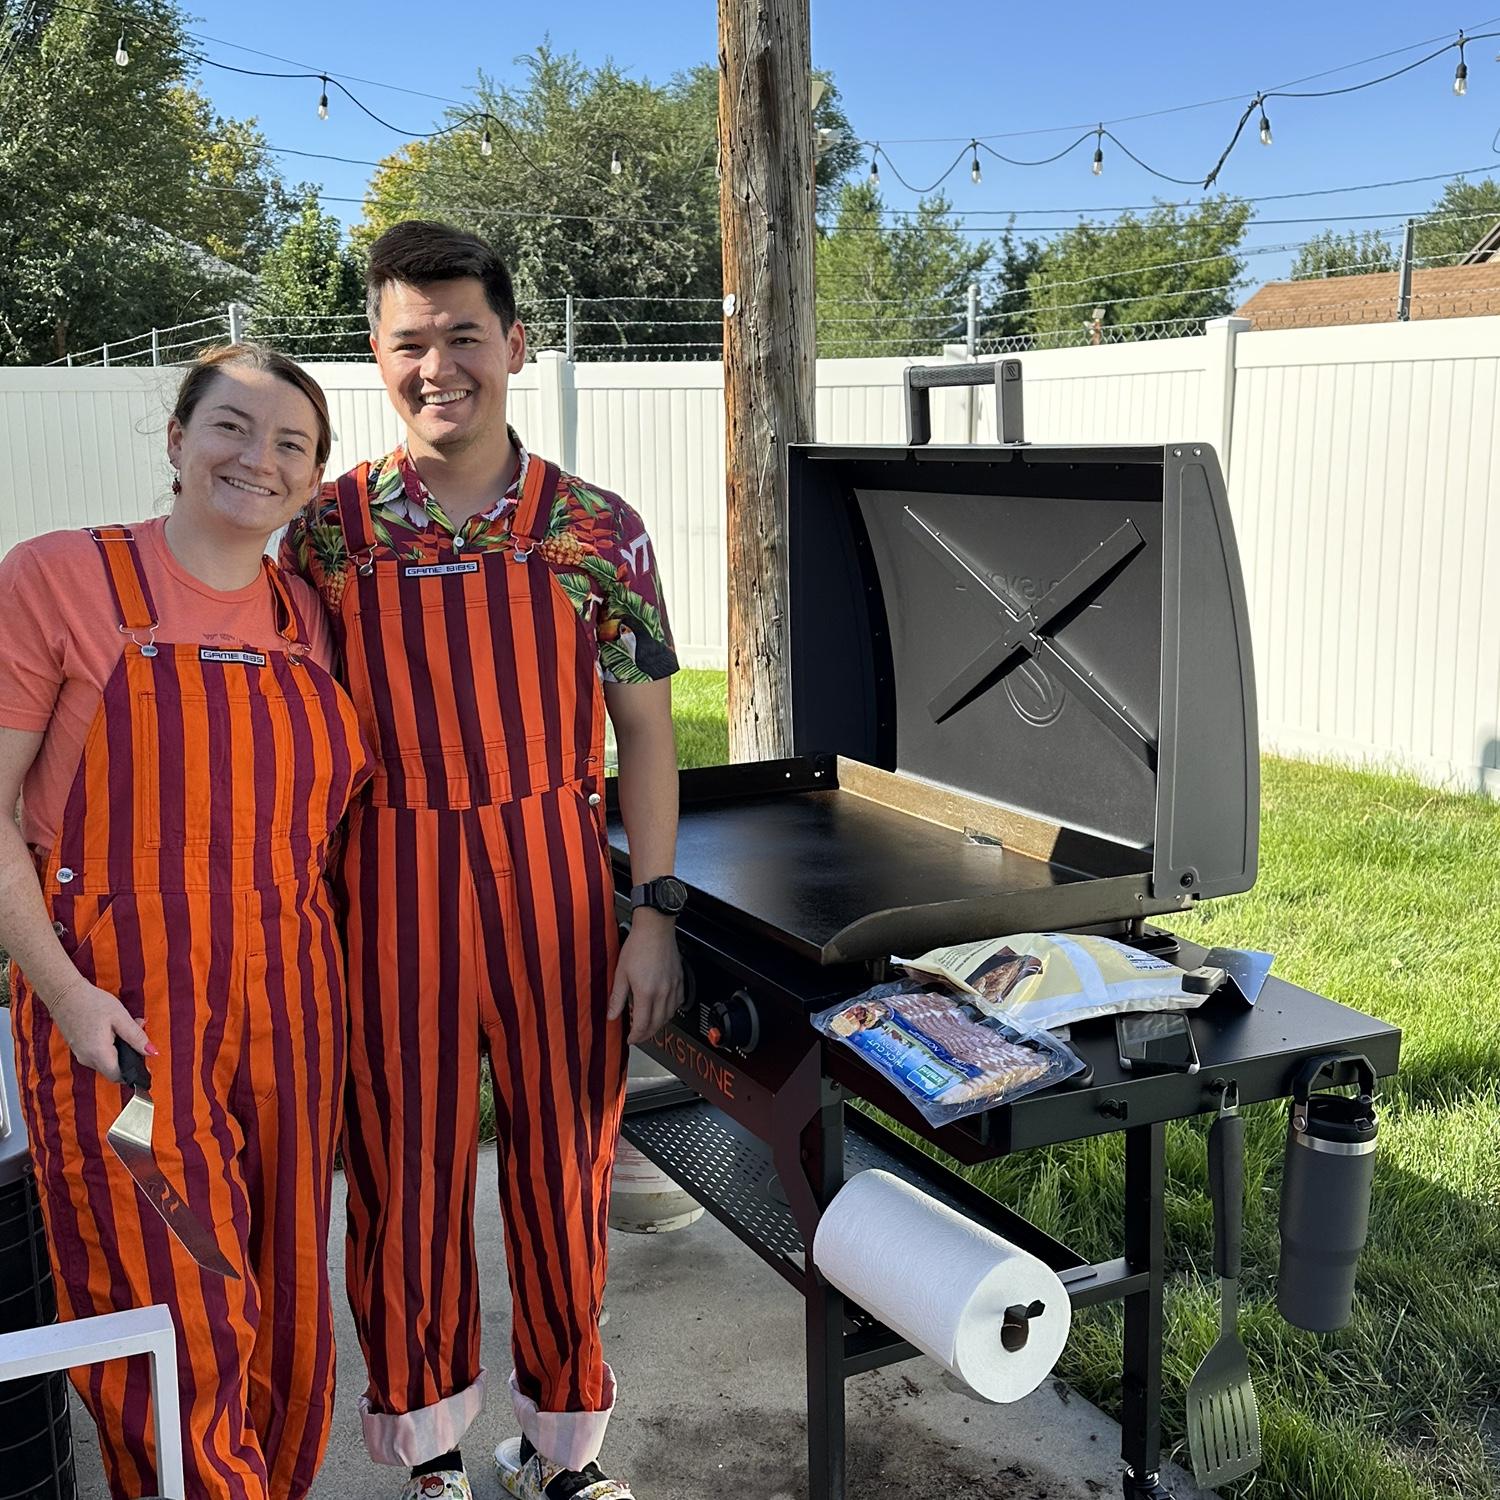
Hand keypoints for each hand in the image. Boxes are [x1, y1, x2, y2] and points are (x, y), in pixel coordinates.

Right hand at [42, 976, 154, 1081]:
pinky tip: (114, 1030)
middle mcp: (87, 1059)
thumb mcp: (120, 1017)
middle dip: (129, 1058)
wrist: (65, 994)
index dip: (133, 1072)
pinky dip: (110, 1048)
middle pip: (113, 1070)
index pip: (118, 1076)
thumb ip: (136, 1037)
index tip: (146, 1063)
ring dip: (120, 1051)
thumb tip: (152, 1052)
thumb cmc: (93, 1003)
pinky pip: (98, 1056)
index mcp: (98, 1053)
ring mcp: (80, 1055)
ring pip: (106, 1063)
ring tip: (127, 1028)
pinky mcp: (78, 1049)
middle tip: (139, 1038)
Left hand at [608, 914, 684, 1046]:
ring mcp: (673, 986)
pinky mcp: (680, 980)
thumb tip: (612, 1015)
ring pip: (669, 1016)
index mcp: (646, 992)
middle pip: (657, 1024)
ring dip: (659, 1024)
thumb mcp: (621, 972)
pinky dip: (670, 1011)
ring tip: (648, 1024)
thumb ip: (617, 997)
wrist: (655, 928)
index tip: (631, 1039)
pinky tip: (663, 1009)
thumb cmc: (638, 945)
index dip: (636, 1036)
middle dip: (646, 1034)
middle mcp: (662, 992)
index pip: (642, 1024)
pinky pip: (678, 1003)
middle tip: (638, 1035)